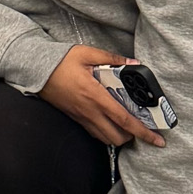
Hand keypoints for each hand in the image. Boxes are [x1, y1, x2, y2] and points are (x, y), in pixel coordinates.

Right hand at [38, 46, 166, 148]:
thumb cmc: (59, 61)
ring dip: (119, 136)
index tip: (158, 140)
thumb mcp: (86, 54)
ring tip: (127, 126)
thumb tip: (134, 63)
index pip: (125, 120)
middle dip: (133, 137)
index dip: (143, 132)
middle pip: (117, 137)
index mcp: (95, 96)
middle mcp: (89, 111)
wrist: (34, 69)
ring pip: (106, 139)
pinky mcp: (74, 118)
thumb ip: (112, 58)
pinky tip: (109, 122)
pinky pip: (94, 133)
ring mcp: (81, 117)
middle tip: (142, 127)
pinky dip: (106, 133)